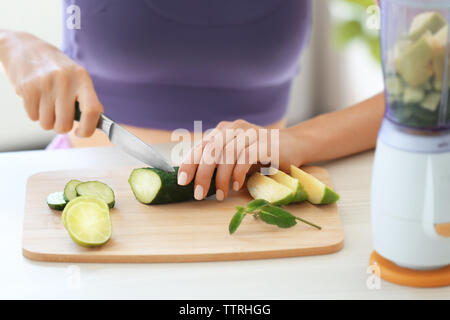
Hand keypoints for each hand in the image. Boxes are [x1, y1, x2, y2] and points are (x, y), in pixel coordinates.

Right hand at [0, 31, 102, 136]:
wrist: (24, 47)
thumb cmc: (56, 68)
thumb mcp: (76, 76)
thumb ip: (87, 98)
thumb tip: (96, 123)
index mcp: (82, 78)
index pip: (92, 110)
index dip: (88, 129)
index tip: (81, 133)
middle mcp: (65, 80)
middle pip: (65, 124)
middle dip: (61, 126)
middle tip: (59, 116)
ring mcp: (45, 84)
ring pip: (47, 124)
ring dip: (47, 120)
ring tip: (46, 103)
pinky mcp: (27, 89)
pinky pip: (33, 117)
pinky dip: (34, 113)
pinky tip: (36, 98)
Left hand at [178, 119, 305, 200]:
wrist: (294, 145)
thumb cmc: (261, 154)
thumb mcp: (237, 155)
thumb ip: (220, 161)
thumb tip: (198, 180)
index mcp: (224, 130)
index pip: (201, 145)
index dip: (189, 162)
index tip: (182, 180)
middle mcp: (235, 129)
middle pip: (211, 150)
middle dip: (201, 174)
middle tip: (197, 193)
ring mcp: (250, 134)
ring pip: (227, 155)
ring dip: (220, 178)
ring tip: (219, 195)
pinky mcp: (265, 143)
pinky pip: (245, 158)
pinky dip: (237, 173)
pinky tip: (235, 186)